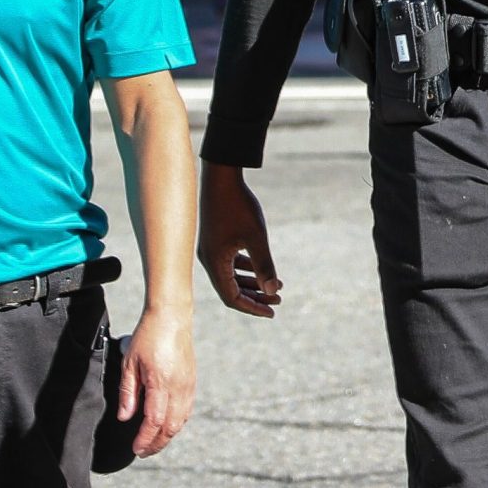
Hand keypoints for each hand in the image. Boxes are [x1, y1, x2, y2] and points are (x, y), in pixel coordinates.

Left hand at [114, 307, 195, 456]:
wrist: (172, 317)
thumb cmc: (148, 336)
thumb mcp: (129, 363)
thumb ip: (128, 393)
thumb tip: (125, 417)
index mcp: (161, 382)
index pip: (154, 420)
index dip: (145, 438)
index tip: (136, 449)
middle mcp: (178, 386)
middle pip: (171, 426)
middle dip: (157, 444)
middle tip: (143, 452)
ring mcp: (188, 384)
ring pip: (181, 420)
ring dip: (168, 436)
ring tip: (153, 443)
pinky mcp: (192, 381)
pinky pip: (187, 410)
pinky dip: (177, 423)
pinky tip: (167, 426)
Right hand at [199, 161, 282, 315]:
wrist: (221, 176)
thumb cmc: (238, 206)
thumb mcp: (256, 237)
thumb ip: (264, 265)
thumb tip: (272, 291)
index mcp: (214, 263)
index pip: (232, 298)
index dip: (253, 307)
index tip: (272, 311)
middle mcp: (208, 260)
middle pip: (232, 289)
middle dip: (256, 296)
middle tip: (278, 299)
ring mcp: (210, 250)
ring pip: (231, 276)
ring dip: (252, 281)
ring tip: (276, 285)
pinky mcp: (214, 240)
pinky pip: (229, 262)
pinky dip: (245, 267)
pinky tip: (261, 266)